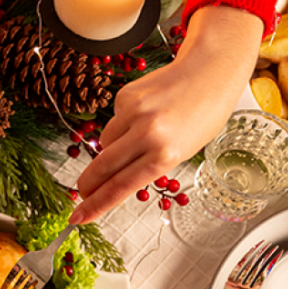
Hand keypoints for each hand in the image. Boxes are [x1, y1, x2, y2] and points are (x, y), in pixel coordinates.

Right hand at [69, 6, 262, 223]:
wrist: (209, 71)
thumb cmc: (203, 115)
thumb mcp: (183, 150)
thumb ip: (150, 164)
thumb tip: (115, 176)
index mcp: (166, 154)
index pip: (121, 186)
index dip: (96, 206)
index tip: (78, 217)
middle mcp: (147, 133)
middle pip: (102, 167)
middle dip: (88, 185)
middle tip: (81, 194)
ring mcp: (133, 112)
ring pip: (105, 143)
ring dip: (111, 150)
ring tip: (138, 139)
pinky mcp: (124, 96)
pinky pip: (112, 121)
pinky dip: (121, 126)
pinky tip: (142, 115)